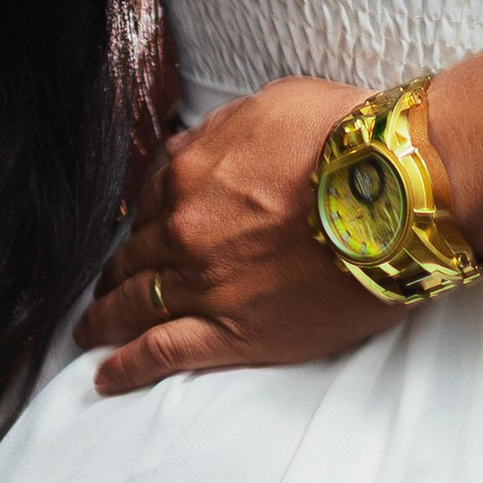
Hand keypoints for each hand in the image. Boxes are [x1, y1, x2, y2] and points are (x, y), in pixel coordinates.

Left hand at [76, 77, 388, 392]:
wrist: (392, 194)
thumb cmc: (344, 141)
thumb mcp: (273, 105)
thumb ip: (219, 131)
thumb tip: (186, 146)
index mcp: (190, 174)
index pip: (147, 203)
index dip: (140, 221)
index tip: (136, 235)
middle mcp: (184, 231)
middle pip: (135, 255)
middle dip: (117, 271)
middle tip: (106, 286)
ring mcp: (203, 285)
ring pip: (136, 304)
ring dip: (106, 317)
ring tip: (90, 330)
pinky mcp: (230, 333)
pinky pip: (162, 353)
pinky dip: (126, 368)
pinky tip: (106, 377)